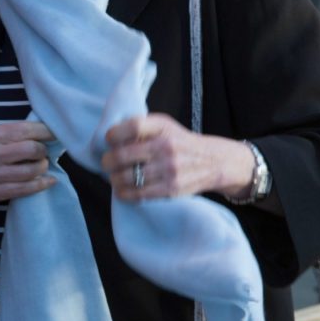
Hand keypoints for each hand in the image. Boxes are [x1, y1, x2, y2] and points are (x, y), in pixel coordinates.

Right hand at [0, 122, 55, 226]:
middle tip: (45, 151)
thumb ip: (9, 134)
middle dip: (44, 150)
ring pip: (30, 171)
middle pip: (31, 149)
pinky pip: (24, 189)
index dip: (45, 131)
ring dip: (43, 167)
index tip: (55, 133)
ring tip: (43, 165)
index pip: (25, 130)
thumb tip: (43, 133)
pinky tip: (48, 181)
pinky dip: (41, 184)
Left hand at [101, 114, 254, 202]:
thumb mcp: (165, 127)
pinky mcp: (171, 188)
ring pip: (127, 177)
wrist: (213, 161)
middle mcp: (166, 146)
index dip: (114, 134)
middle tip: (106, 163)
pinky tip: (122, 190)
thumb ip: (141, 128)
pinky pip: (139, 194)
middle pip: (123, 155)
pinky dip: (124, 193)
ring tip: (114, 178)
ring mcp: (169, 169)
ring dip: (114, 179)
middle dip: (107, 161)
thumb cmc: (180, 142)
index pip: (132, 127)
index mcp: (162, 127)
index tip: (109, 140)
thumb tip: (110, 141)